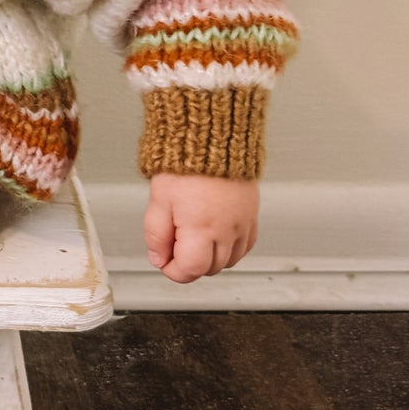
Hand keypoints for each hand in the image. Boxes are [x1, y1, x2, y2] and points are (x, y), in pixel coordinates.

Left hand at [144, 173, 258, 281]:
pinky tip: (215, 237)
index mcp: (201, 228)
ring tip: (193, 239)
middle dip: (190, 265)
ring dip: (210, 259)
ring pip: (229, 261)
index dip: (173, 271)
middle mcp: (226, 230)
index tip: (164, 261)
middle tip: (174, 247)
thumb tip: (158, 258)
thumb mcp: (159, 199)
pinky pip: (245, 246)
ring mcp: (243, 224)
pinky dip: (230, 249)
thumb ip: (156, 234)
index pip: (191, 270)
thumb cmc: (186, 163)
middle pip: (210, 268)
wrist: (214, 139)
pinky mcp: (252, 215)